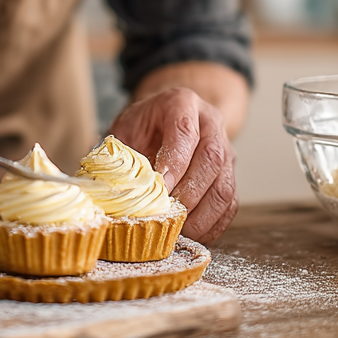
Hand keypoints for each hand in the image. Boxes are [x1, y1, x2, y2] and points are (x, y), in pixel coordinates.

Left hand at [109, 87, 236, 242]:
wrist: (167, 118)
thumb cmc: (144, 125)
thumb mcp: (126, 127)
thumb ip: (122, 152)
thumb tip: (108, 186)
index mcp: (182, 103)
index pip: (185, 131)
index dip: (175, 161)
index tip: (160, 186)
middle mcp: (210, 123)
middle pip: (211, 159)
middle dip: (189, 192)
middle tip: (168, 213)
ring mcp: (225, 149)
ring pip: (224, 185)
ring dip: (202, 215)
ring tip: (178, 229)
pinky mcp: (229, 174)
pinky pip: (229, 204)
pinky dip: (212, 224)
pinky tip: (192, 233)